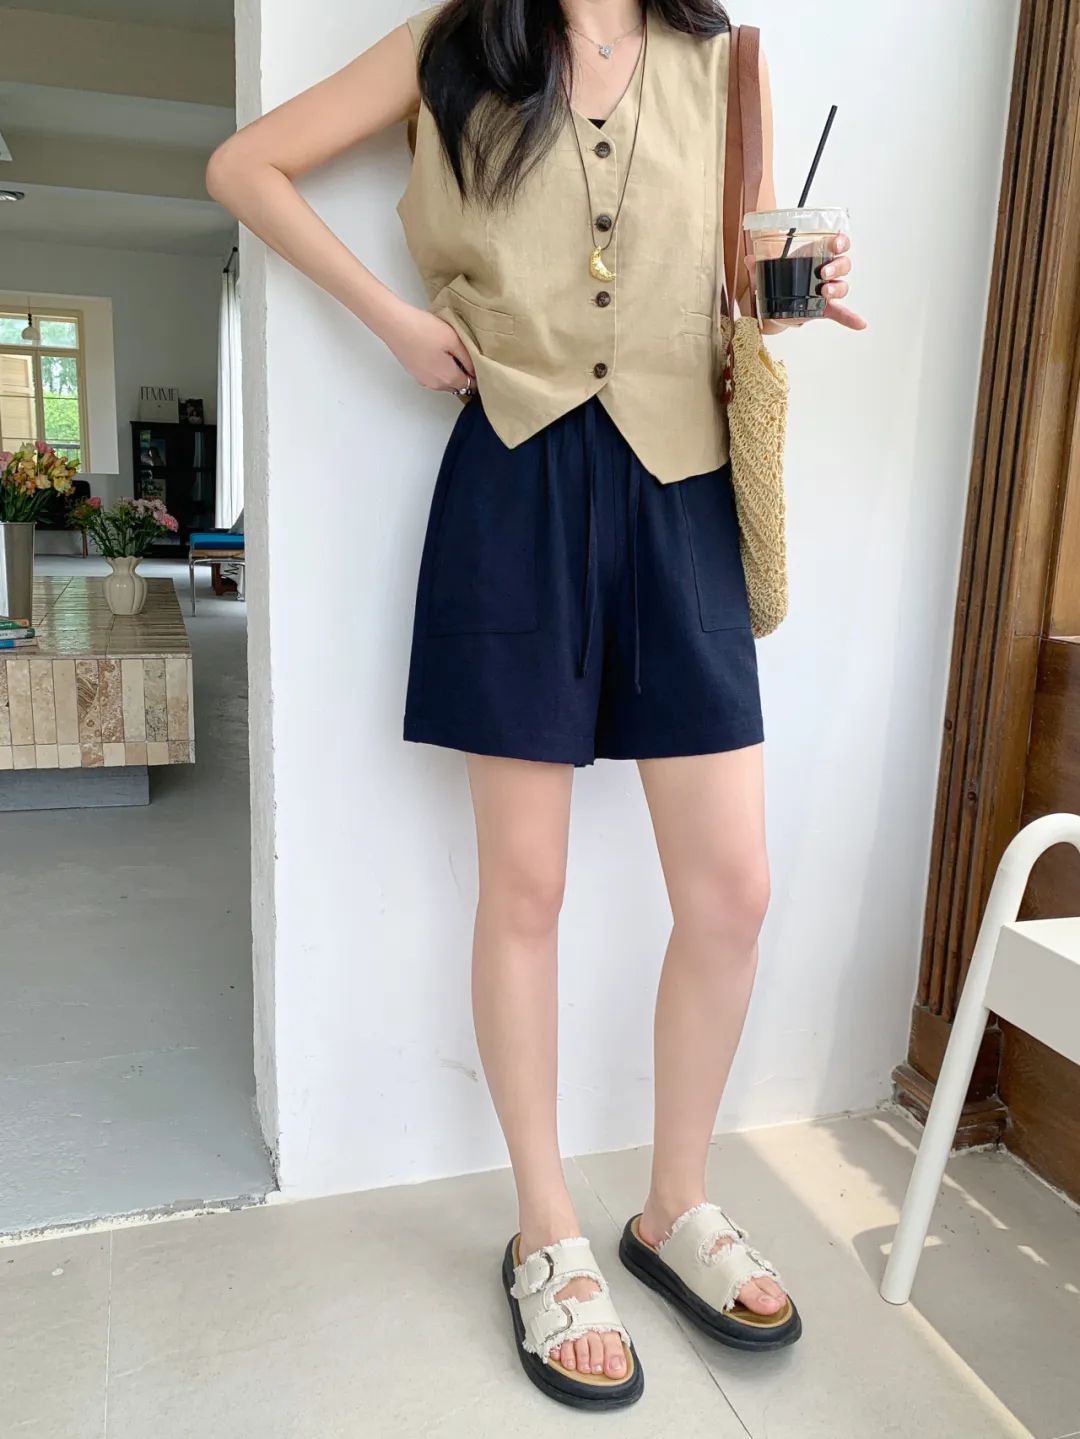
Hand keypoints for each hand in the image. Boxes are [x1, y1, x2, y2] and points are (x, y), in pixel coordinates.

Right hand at [384, 302, 476, 392]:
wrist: (394, 324)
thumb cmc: (423, 329)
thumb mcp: (454, 339)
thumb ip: (467, 358)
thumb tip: (475, 370)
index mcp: (448, 378)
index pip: (470, 385)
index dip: (478, 377)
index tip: (480, 365)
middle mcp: (436, 384)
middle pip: (457, 387)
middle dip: (465, 377)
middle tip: (468, 359)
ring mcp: (423, 380)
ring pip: (444, 383)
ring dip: (451, 374)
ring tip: (452, 354)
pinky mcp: (414, 373)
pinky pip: (433, 377)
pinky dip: (439, 370)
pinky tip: (437, 354)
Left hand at [751, 233, 866, 333]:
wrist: (776, 304)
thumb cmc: (780, 279)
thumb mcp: (769, 271)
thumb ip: (760, 266)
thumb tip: (749, 260)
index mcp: (817, 255)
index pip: (837, 244)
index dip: (840, 241)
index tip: (835, 242)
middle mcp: (827, 271)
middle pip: (843, 264)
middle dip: (836, 265)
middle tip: (823, 271)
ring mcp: (827, 290)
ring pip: (842, 285)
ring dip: (837, 287)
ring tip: (825, 291)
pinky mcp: (824, 308)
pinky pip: (841, 312)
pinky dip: (850, 318)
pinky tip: (860, 323)